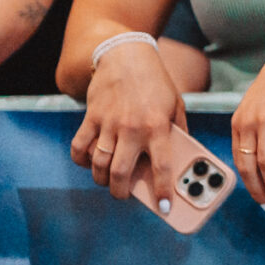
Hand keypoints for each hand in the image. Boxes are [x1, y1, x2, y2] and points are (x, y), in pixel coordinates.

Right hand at [71, 40, 186, 199]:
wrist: (125, 55)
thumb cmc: (155, 83)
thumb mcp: (176, 104)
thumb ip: (180, 131)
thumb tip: (185, 157)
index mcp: (159, 126)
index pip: (162, 167)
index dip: (163, 191)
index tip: (166, 208)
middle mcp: (133, 128)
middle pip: (121, 173)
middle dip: (122, 192)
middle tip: (125, 195)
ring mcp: (109, 124)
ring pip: (98, 164)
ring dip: (101, 179)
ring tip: (109, 181)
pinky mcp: (90, 118)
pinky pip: (79, 147)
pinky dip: (80, 160)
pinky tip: (88, 163)